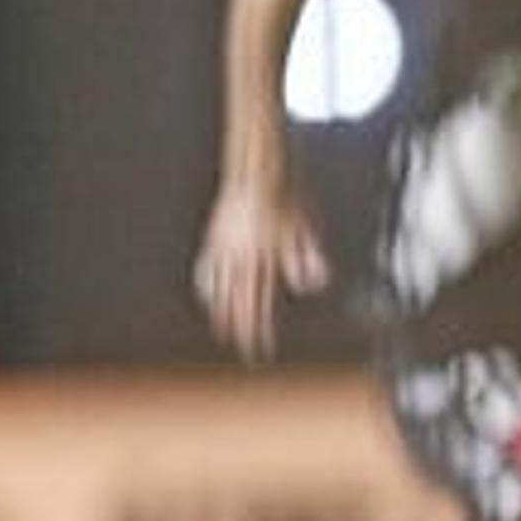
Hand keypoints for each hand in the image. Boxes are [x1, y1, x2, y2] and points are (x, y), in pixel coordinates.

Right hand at [194, 183, 328, 360]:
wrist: (256, 170)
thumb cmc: (284, 197)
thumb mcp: (305, 227)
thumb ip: (308, 259)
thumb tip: (312, 286)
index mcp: (262, 256)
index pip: (261, 303)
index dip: (261, 329)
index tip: (262, 348)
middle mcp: (239, 255)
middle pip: (239, 301)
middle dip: (243, 330)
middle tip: (244, 351)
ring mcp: (224, 246)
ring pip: (220, 288)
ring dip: (223, 313)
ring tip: (224, 332)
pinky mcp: (215, 236)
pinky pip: (207, 268)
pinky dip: (208, 287)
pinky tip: (208, 295)